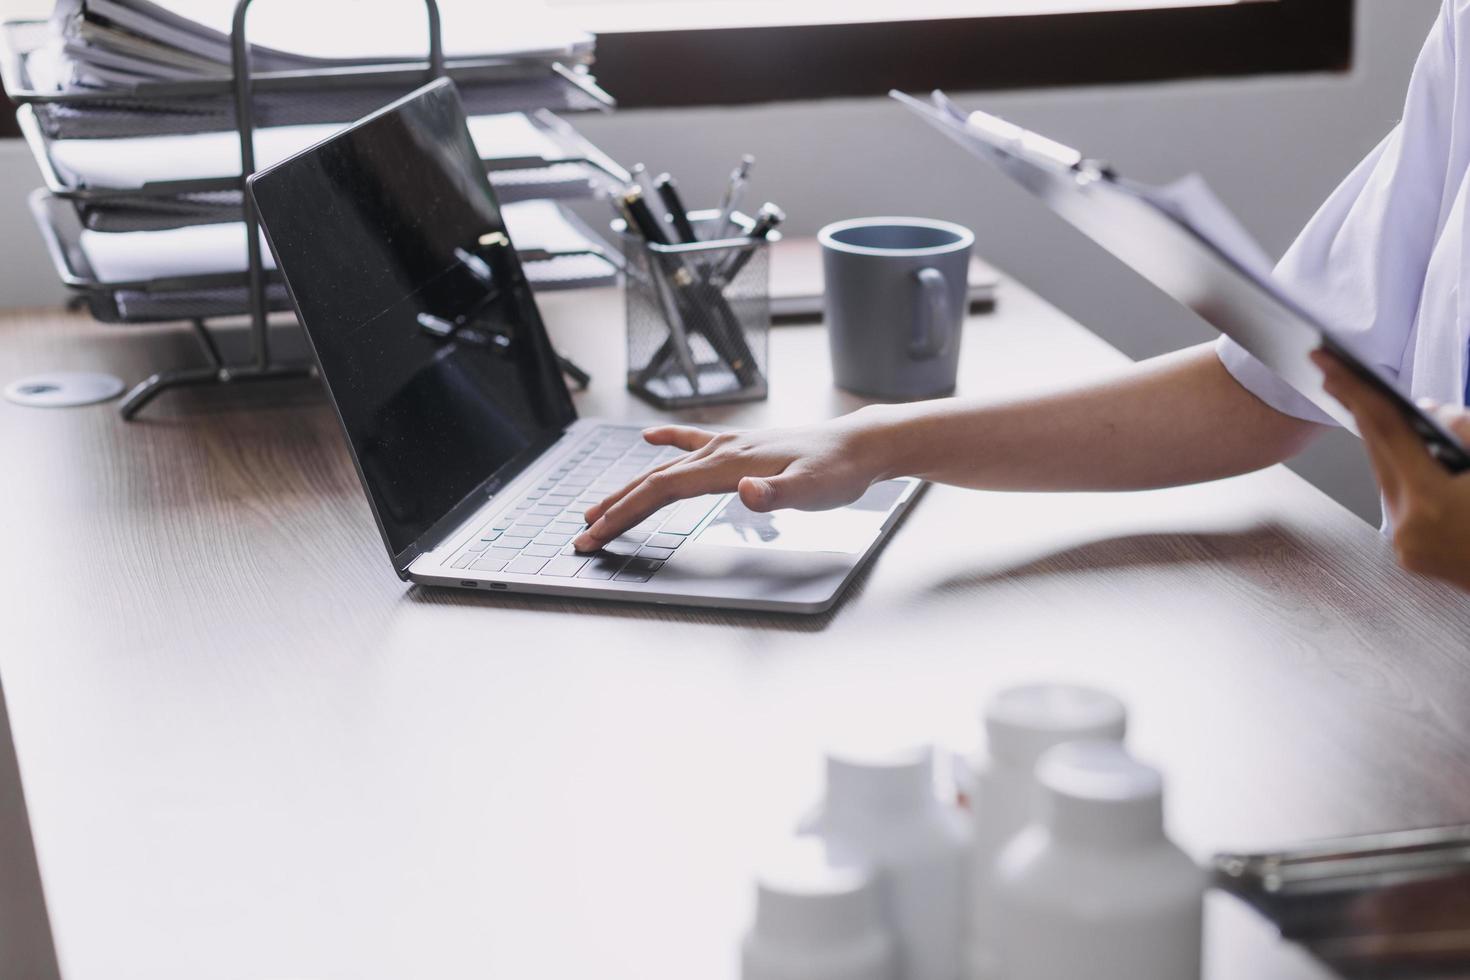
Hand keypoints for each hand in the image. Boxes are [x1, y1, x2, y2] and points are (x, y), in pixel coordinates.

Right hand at [573, 412, 890, 551]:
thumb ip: (777, 496)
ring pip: (664, 468)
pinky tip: (649, 439)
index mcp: (727, 465)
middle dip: (613, 507)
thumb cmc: (837, 471)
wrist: (859, 446)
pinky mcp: (741, 446)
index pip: (660, 491)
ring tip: (599, 504)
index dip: (623, 513)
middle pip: (652, 480)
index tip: (594, 534)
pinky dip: (666, 442)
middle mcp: (720, 451)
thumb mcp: (813, 491)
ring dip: (629, 486)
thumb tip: (745, 493)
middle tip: (582, 534)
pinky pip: (691, 443)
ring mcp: (729, 446)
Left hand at [1312, 350, 1469, 592]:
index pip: (1385, 431)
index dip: (1355, 391)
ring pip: (1386, 477)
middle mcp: (1408, 527)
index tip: (1327, 362)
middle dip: (1358, 411)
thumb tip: (1432, 413)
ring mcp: (1406, 546)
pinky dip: (1400, 472)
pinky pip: (1399, 500)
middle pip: (1376, 453)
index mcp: (1432, 501)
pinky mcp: (1411, 555)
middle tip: (1335, 371)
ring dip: (1380, 440)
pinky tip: (1397, 448)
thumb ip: (1465, 430)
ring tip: (1364, 400)